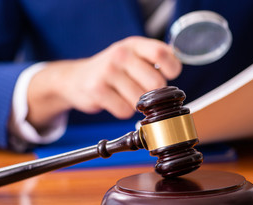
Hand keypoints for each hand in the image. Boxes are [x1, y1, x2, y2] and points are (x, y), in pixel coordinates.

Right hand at [27, 36, 181, 129]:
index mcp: (134, 44)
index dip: (172, 70)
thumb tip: (176, 68)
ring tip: (125, 96)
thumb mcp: (132, 56)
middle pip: (155, 82)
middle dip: (154, 94)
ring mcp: (107, 71)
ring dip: (137, 105)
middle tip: (144, 92)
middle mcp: (121, 54)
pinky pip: (124, 110)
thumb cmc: (112, 70)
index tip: (168, 77)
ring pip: (140, 100)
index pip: (163, 54)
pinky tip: (114, 101)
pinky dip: (123, 111)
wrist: (76, 79)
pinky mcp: (97, 89)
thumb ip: (153, 60)